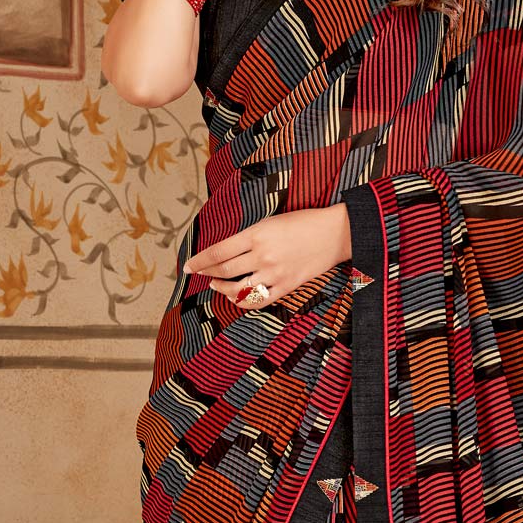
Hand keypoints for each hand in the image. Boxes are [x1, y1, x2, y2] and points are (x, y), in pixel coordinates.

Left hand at [181, 204, 351, 309]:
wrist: (334, 233)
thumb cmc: (303, 221)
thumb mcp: (271, 221)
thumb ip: (249, 236)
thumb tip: (227, 250)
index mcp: (257, 234)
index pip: (218, 252)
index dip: (199, 261)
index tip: (188, 266)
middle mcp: (262, 255)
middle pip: (224, 270)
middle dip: (206, 273)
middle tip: (198, 273)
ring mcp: (274, 273)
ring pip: (237, 289)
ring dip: (221, 288)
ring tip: (215, 284)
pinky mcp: (286, 286)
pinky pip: (258, 301)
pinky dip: (242, 301)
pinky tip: (235, 297)